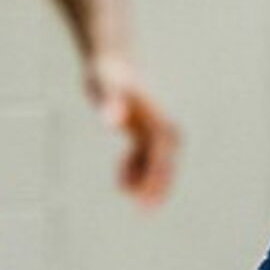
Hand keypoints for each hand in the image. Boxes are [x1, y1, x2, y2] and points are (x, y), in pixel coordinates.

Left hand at [85, 52, 177, 206]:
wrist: (110, 57)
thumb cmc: (107, 72)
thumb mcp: (103, 86)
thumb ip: (109, 103)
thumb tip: (112, 123)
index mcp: (157, 121)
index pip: (161, 158)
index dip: (155, 180)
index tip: (144, 201)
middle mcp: (161, 126)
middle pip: (166, 164)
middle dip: (158, 187)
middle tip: (145, 212)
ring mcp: (154, 129)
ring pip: (157, 164)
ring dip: (145, 181)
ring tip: (122, 189)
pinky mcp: (144, 130)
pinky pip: (147, 157)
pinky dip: (137, 170)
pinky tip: (121, 180)